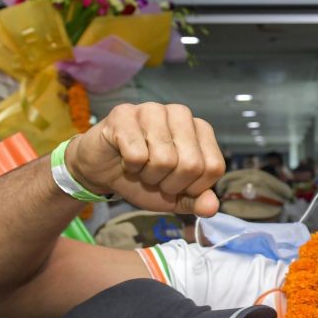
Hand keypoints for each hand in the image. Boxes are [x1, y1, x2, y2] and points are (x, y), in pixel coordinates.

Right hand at [65, 103, 223, 215]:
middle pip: (191, 164)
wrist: (103, 171)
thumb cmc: (144, 178)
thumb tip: (212, 207)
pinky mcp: (124, 114)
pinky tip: (125, 159)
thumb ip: (196, 201)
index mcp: (201, 129)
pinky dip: (130, 167)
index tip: (176, 184)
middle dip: (170, 184)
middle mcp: (181, 114)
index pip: (214, 167)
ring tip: (141, 167)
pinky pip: (136, 154)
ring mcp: (152, 110)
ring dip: (149, 175)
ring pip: (165, 159)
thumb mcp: (175, 197)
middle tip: (155, 177)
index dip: (193, 188)